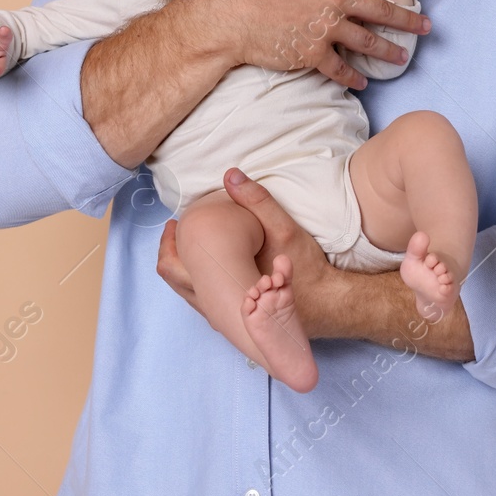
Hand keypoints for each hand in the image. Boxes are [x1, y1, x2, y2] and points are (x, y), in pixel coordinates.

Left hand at [157, 168, 339, 334]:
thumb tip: (230, 175)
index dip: (167, 243)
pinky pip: (207, 301)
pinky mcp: (238, 320)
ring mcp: (227, 317)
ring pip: (190, 294)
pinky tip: (214, 264)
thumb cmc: (306, 270)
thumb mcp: (283, 229)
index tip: (173, 223)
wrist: (328, 306)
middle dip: (170, 254)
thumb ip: (256, 202)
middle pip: (175, 282)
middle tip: (173, 232)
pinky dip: (201, 280)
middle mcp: (217, 306)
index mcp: (220, 283)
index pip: (173, 267)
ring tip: (190, 245)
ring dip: (185, 268)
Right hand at [208, 0, 431, 89]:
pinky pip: (340, 68)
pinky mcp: (312, 54)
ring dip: (387, 50)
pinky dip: (352, 77)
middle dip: (407, 17)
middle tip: (427, 25)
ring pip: (366, 41)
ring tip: (402, 57)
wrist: (226, 16)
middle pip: (380, 8)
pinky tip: (362, 82)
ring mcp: (325, 28)